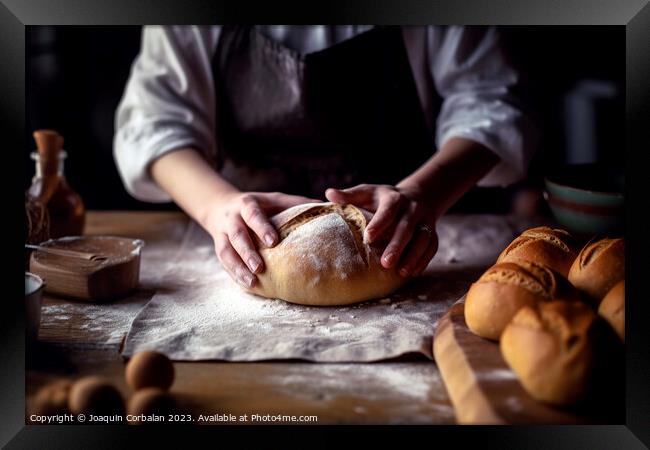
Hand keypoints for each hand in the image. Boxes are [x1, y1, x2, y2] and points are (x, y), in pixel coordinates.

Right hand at [205, 192, 319, 287]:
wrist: (219, 206)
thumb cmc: (257, 205)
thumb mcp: (273, 199)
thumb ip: (295, 203)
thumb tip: (324, 205)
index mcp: (246, 204)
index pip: (253, 214)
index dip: (261, 227)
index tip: (273, 241)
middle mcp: (232, 219)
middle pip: (237, 236)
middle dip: (247, 252)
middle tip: (260, 268)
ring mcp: (222, 234)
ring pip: (226, 252)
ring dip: (238, 268)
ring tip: (252, 282)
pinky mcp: (218, 247)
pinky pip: (224, 262)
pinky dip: (234, 274)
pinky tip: (247, 285)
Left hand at [325, 184, 437, 276]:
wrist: (417, 196)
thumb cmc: (383, 198)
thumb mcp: (367, 192)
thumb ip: (349, 195)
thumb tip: (329, 193)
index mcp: (394, 198)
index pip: (388, 210)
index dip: (379, 224)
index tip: (368, 238)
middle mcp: (412, 208)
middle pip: (407, 227)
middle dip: (397, 245)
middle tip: (385, 263)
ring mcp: (425, 221)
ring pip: (423, 238)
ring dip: (413, 256)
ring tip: (401, 272)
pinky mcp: (432, 232)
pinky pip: (432, 247)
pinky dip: (424, 260)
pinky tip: (412, 273)